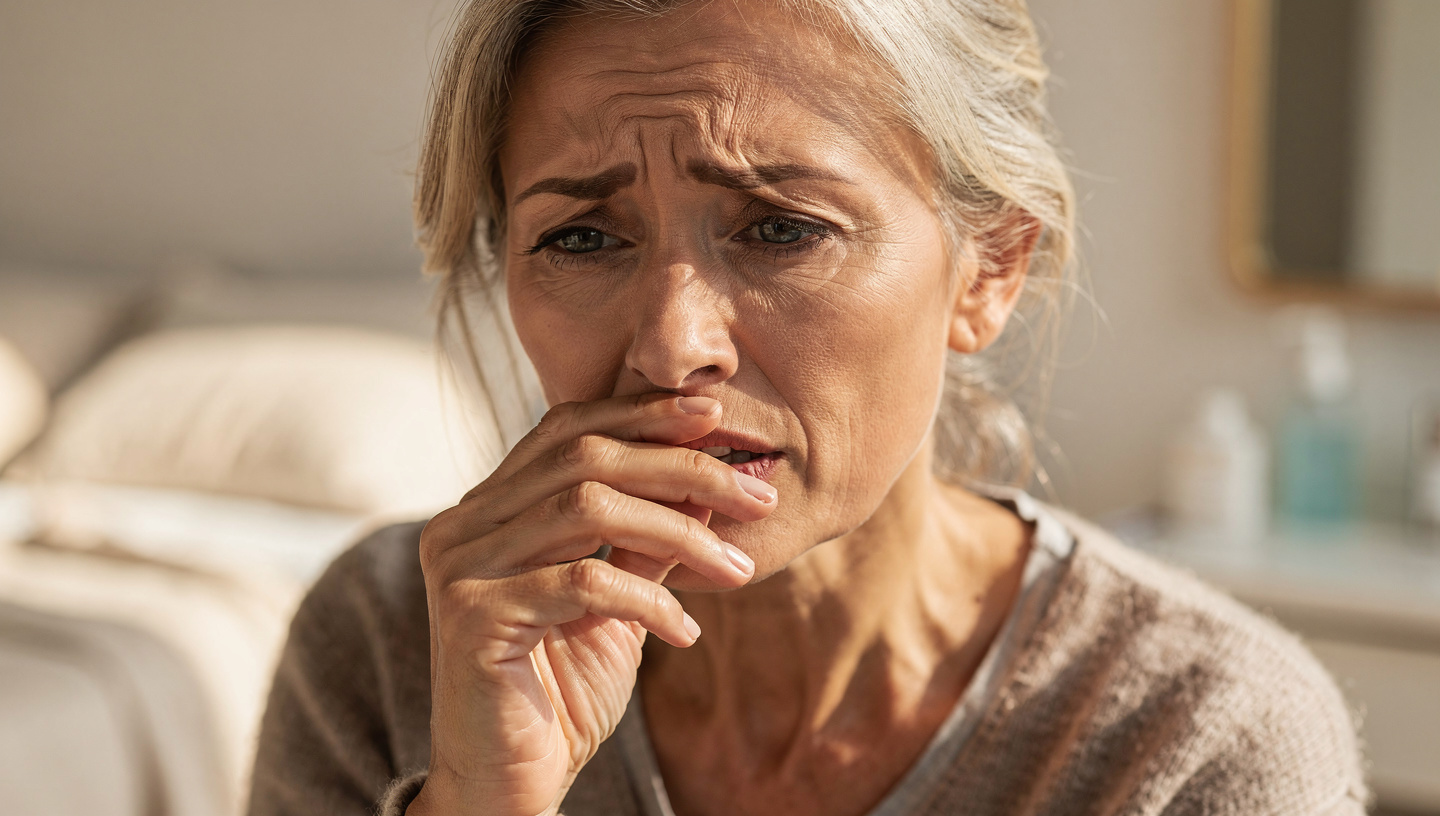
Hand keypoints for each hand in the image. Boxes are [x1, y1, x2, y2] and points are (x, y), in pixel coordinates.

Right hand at [405, 393, 775, 815]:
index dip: (642, 413)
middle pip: (583, 455)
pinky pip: (581, 582)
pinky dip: (648, 600)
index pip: (567, 428)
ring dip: (679, 532)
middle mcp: (463, 524)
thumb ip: (647, 538)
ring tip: (735, 567)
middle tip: (756, 497)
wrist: (509, 786)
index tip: (715, 416)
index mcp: (489, 507)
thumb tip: (709, 478)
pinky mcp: (471, 615)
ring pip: (585, 508)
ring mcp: (459, 565)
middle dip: (680, 466)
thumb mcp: (615, 600)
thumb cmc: (560, 692)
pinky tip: (684, 632)